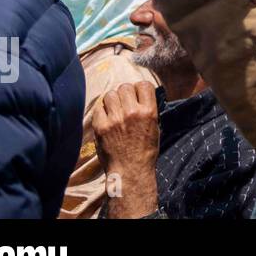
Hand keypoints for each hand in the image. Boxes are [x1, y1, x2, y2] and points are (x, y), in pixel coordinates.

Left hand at [94, 81, 160, 217]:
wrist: (130, 170)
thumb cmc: (145, 151)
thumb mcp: (155, 127)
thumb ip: (148, 110)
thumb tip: (140, 96)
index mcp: (148, 112)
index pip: (144, 85)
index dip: (140, 88)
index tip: (137, 93)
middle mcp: (132, 112)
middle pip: (125, 87)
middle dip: (125, 92)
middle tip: (125, 101)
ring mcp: (115, 119)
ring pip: (111, 94)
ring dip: (113, 99)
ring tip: (114, 108)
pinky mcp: (101, 126)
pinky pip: (99, 107)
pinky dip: (102, 109)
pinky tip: (106, 116)